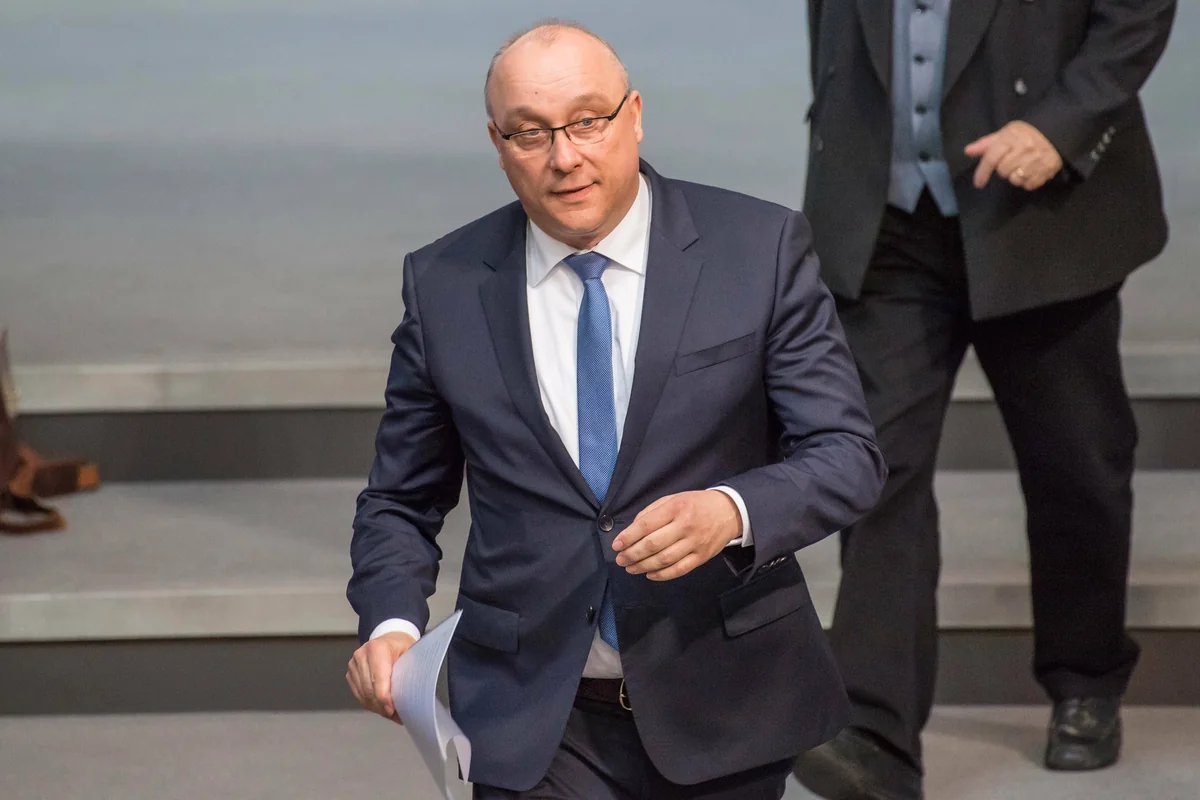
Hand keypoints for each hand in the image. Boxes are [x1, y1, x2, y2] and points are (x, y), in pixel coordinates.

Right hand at [346, 631, 415, 723]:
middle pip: (369, 689)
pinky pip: (359, 695)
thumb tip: (411, 698)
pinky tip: (382, 707)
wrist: (390, 639)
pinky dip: (371, 704)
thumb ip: (409, 672)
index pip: (378, 679)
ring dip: (377, 707)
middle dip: (382, 706)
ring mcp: (353, 665)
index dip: (384, 698)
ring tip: (392, 713)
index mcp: (377, 648)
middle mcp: (361, 656)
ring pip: (363, 695)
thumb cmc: (402, 646)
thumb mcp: (411, 653)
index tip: (392, 710)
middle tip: (397, 716)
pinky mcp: (351, 674)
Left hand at [613, 490, 741, 580]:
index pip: (646, 525)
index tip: (616, 545)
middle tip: (620, 560)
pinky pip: (679, 569)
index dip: (628, 537)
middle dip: (632, 554)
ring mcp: (694, 543)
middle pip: (653, 544)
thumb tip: (632, 530)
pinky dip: (662, 575)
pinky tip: (650, 575)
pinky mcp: (702, 557)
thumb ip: (652, 512)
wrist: (728, 511)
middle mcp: (685, 526)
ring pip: (664, 559)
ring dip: (643, 566)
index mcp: (675, 508)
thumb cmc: (695, 504)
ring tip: (630, 568)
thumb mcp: (673, 499)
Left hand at [965, 121, 1062, 190]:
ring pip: (1016, 179)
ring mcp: (1038, 159)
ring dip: (1015, 176)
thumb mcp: (1005, 134)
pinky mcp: (1048, 169)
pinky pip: (1029, 184)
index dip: (983, 172)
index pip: (992, 157)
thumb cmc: (1025, 134)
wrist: (1055, 133)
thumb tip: (967, 151)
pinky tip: (1030, 172)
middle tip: (1010, 162)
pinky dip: (1027, 182)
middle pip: (1003, 171)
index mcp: (1011, 138)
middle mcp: (1025, 148)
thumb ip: (986, 144)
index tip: (978, 183)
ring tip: (1021, 167)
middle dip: (1003, 170)